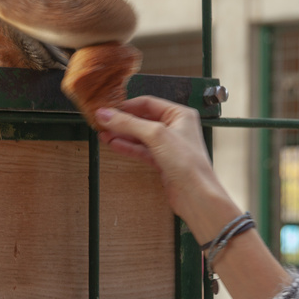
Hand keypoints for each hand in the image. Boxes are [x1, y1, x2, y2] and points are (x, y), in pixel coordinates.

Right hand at [95, 96, 223, 223]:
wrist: (195, 195)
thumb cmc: (188, 163)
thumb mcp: (156, 135)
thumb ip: (129, 123)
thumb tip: (106, 114)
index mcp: (179, 114)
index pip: (148, 103)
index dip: (127, 106)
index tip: (108, 109)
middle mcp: (175, 128)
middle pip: (142, 119)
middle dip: (122, 121)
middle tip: (103, 122)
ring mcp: (168, 146)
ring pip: (140, 136)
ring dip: (122, 134)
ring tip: (104, 133)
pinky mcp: (162, 161)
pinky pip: (141, 150)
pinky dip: (127, 147)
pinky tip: (114, 144)